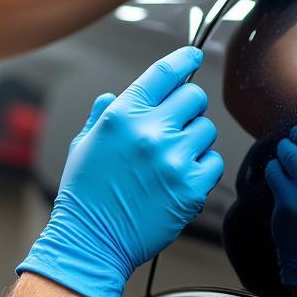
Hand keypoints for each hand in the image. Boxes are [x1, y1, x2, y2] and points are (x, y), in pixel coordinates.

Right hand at [17, 46, 223, 296]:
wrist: (92, 241)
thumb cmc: (85, 196)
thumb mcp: (84, 146)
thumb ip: (102, 116)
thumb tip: (111, 96)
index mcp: (122, 116)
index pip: (164, 73)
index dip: (184, 59)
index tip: (194, 55)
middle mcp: (150, 132)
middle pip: (195, 97)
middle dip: (188, 108)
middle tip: (176, 126)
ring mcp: (173, 159)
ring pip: (206, 130)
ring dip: (194, 141)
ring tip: (171, 161)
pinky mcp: (191, 187)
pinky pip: (213, 162)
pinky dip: (202, 169)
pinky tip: (180, 179)